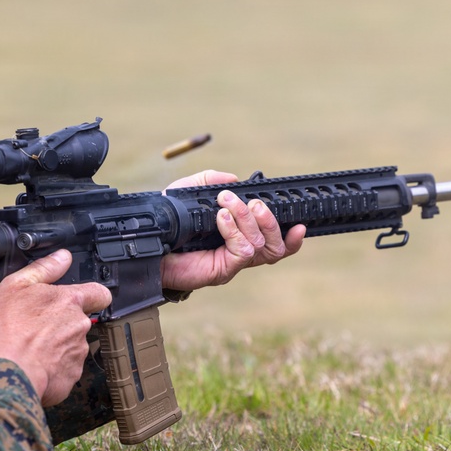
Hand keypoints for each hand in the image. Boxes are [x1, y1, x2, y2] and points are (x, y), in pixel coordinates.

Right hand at [0, 250, 111, 405]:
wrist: (9, 371)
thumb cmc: (9, 329)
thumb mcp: (16, 286)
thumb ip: (45, 268)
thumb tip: (62, 256)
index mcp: (70, 301)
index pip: (100, 293)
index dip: (92, 294)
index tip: (81, 299)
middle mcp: (80, 325)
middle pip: (79, 320)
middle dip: (63, 322)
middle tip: (38, 325)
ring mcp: (78, 351)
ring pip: (72, 344)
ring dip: (57, 344)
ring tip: (32, 346)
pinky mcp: (72, 374)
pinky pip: (66, 367)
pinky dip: (54, 365)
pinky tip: (35, 362)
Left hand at [160, 170, 305, 290]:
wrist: (150, 246)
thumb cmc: (169, 223)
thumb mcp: (189, 192)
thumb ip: (211, 180)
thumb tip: (235, 180)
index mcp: (240, 237)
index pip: (276, 242)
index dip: (291, 237)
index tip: (300, 224)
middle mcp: (240, 252)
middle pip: (275, 246)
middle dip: (270, 220)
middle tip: (253, 203)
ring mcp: (232, 263)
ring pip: (261, 245)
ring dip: (248, 219)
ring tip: (228, 204)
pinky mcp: (222, 270)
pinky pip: (242, 250)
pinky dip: (234, 229)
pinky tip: (220, 218)